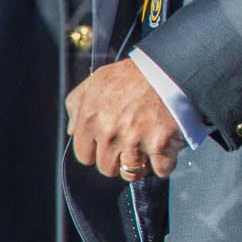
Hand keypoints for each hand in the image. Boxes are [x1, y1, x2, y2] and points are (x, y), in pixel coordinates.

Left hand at [65, 60, 182, 181]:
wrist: (170, 68)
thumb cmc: (135, 74)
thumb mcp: (98, 80)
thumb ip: (77, 103)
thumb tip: (71, 131)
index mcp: (90, 119)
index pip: (84, 156)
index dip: (98, 150)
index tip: (109, 142)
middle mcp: (109, 133)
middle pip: (107, 168)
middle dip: (118, 158)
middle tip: (131, 142)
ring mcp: (135, 142)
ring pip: (131, 173)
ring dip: (140, 165)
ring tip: (147, 148)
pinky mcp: (161, 146)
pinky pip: (160, 170)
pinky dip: (164, 163)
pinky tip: (165, 148)